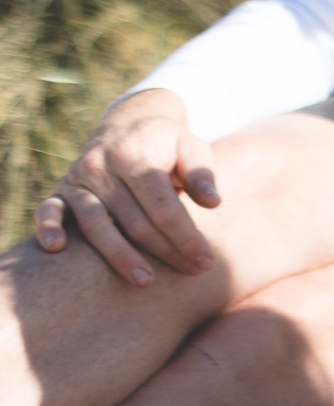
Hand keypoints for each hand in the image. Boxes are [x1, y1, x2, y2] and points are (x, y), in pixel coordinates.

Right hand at [35, 88, 220, 285]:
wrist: (128, 123)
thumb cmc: (166, 142)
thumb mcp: (191, 145)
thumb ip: (201, 172)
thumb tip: (213, 202)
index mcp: (137, 156)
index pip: (163, 206)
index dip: (185, 236)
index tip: (205, 259)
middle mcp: (103, 167)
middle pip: (134, 221)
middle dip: (165, 251)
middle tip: (191, 273)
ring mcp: (78, 179)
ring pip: (96, 224)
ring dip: (119, 257)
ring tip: (144, 282)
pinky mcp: (61, 189)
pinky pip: (48, 210)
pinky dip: (48, 228)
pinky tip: (57, 248)